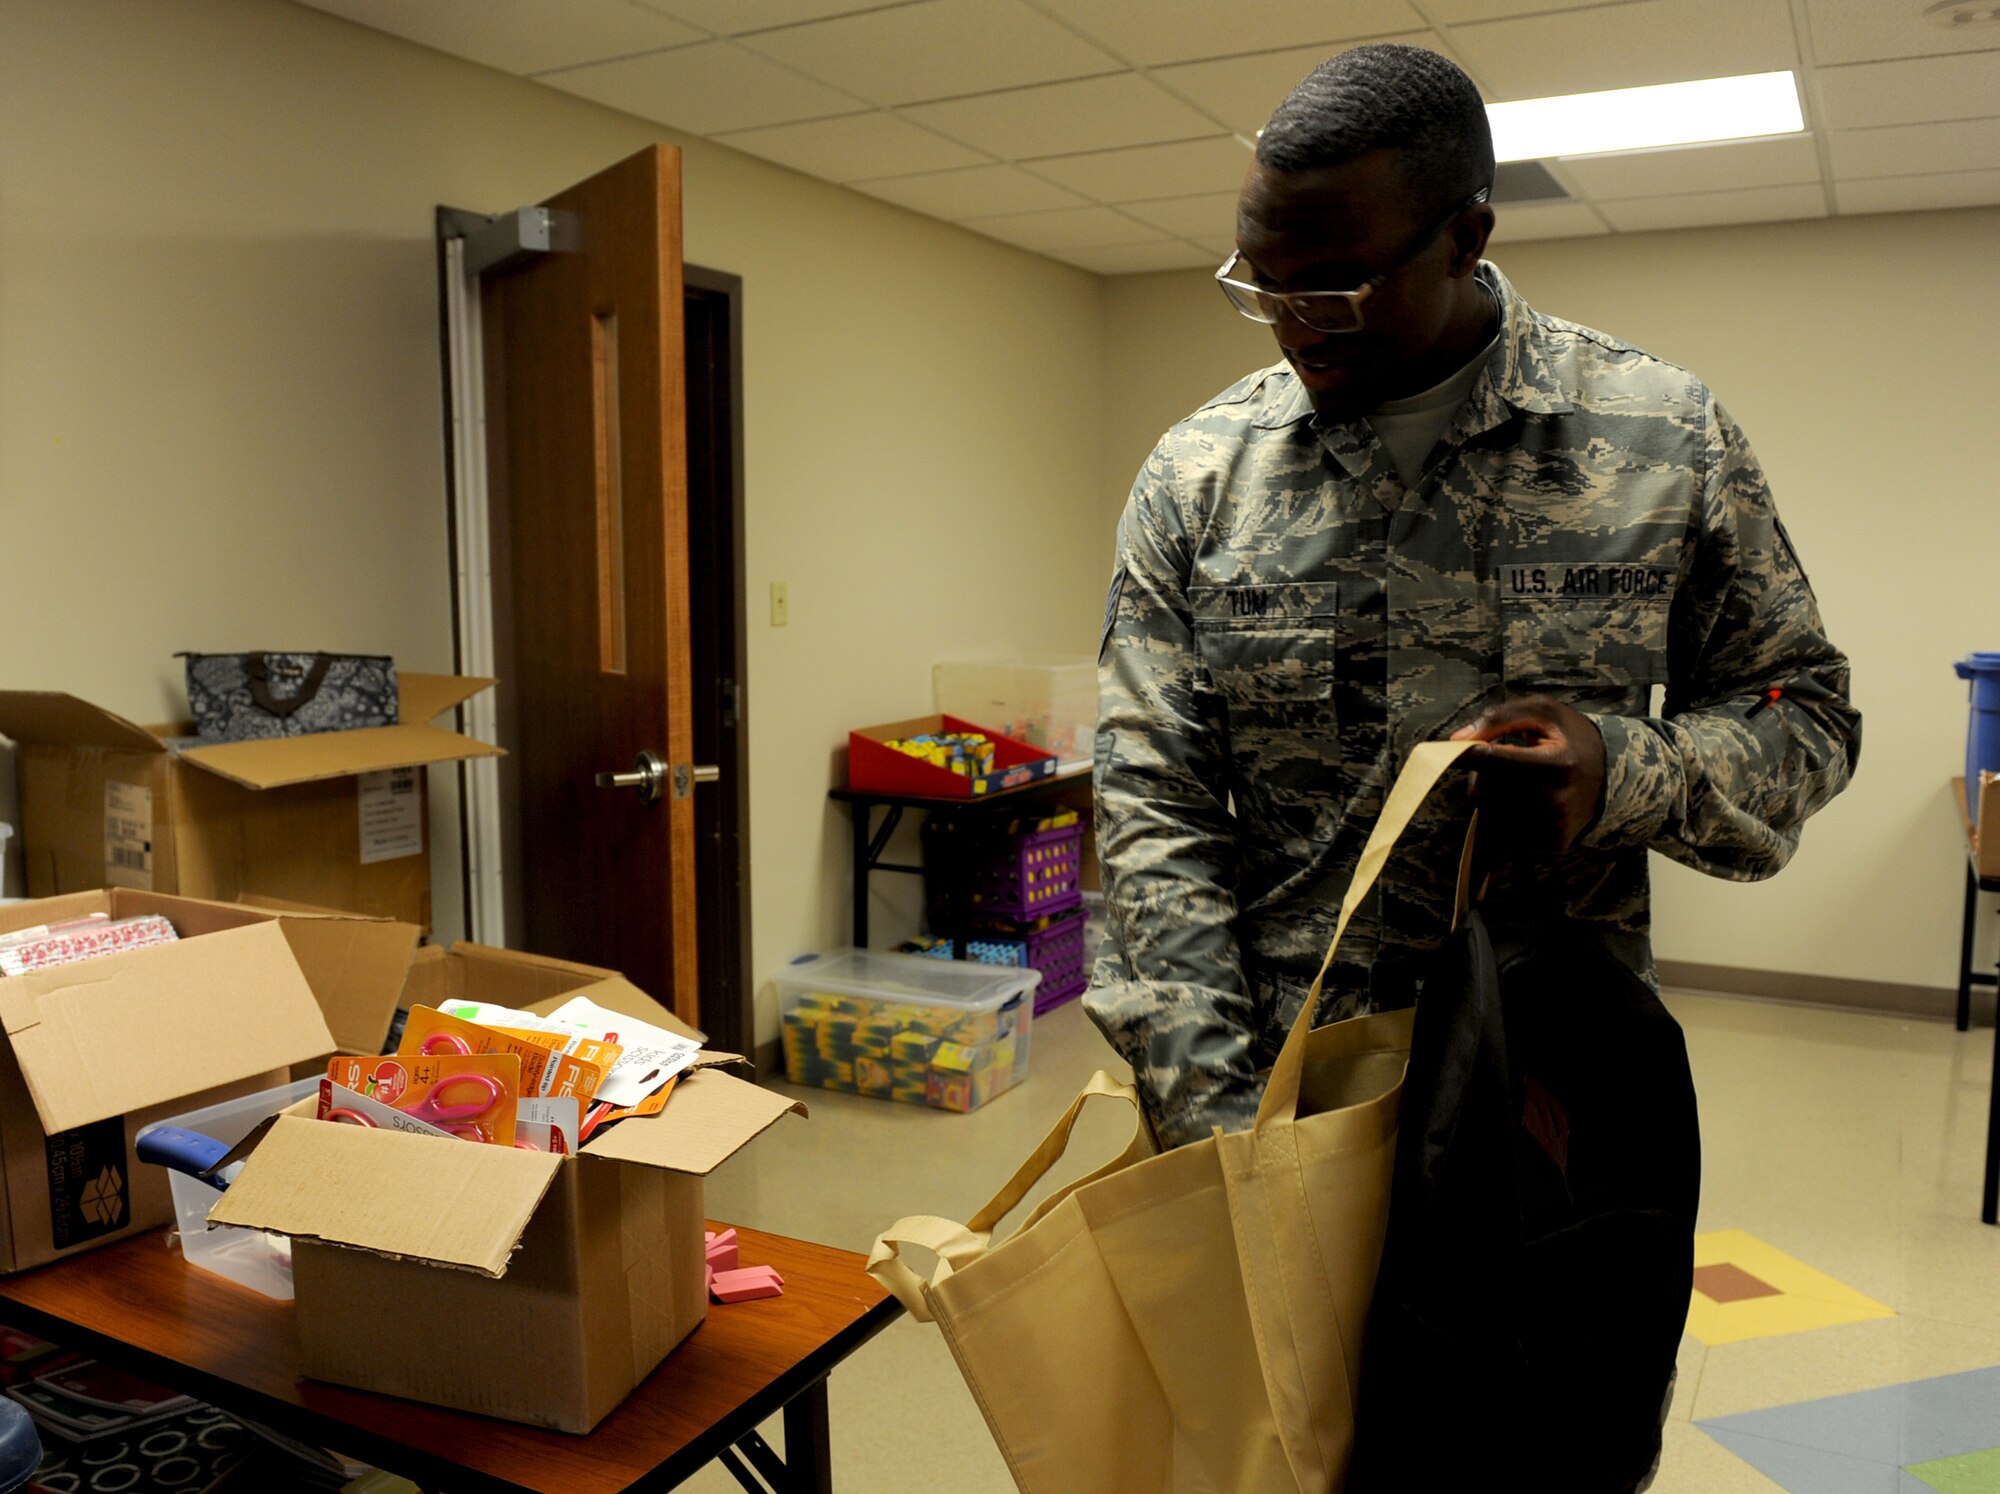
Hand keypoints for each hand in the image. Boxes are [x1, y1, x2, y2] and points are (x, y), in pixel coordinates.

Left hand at [1449, 696, 1606, 859]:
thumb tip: (1457, 740)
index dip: (1468, 755)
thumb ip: (1498, 718)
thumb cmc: (1570, 736)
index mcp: (1555, 763)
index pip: (1494, 761)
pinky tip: (1527, 800)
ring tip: (1519, 780)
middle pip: (1486, 790)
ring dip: (1492, 796)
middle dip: (1483, 775)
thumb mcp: (1542, 712)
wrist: (1614, 774)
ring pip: (1490, 813)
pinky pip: (1505, 830)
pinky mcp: (1551, 843)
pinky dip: (1505, 814)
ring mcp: (1552, 826)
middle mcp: (1554, 800)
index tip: (1454, 751)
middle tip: (1504, 761)